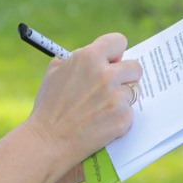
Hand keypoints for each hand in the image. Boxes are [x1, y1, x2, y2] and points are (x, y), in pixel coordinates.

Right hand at [25, 33, 141, 165]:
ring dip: (121, 98)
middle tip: (114, 85)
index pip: (118, 42)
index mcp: (88, 57)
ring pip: (133, 91)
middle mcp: (105, 75)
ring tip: (100, 109)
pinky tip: (101, 123)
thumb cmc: (49, 107)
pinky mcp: (123, 117)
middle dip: (126, 76)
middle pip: (134, 67)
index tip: (113, 60)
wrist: (48, 140)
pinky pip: (129, 112)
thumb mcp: (55, 72)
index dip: (115, 52)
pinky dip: (118, 118)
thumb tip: (97, 53)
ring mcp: (117, 97)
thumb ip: (77, 59)